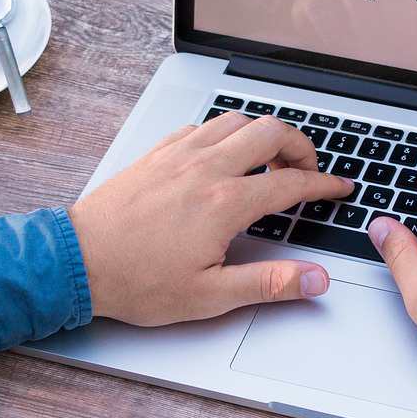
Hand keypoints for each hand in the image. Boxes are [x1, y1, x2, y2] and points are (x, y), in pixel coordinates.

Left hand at [69, 111, 353, 325]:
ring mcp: (179, 155)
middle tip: (308, 168)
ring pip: (236, 120)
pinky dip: (225, 133)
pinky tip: (223, 155)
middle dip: (301, 145)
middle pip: (271, 132)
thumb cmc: (136, 280)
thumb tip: (314, 280)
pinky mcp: (157, 153)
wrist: (78, 261)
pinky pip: (202, 126)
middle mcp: (205, 169)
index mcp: (225, 203)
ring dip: (263, 133)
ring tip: (271, 159)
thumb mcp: (211, 297)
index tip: (338, 188)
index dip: (324, 185)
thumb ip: (269, 284)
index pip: (292, 183)